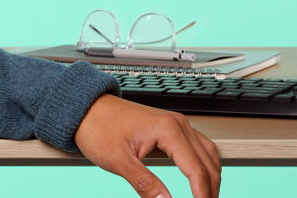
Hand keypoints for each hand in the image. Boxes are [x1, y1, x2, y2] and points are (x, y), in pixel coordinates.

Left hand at [74, 94, 220, 197]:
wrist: (84, 108)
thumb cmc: (97, 127)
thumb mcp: (118, 160)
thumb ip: (145, 184)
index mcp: (168, 129)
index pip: (198, 171)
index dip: (203, 197)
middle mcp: (177, 123)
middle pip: (209, 164)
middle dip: (211, 191)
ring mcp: (175, 123)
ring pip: (208, 154)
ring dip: (212, 178)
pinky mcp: (170, 126)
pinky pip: (198, 147)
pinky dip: (204, 166)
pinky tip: (200, 179)